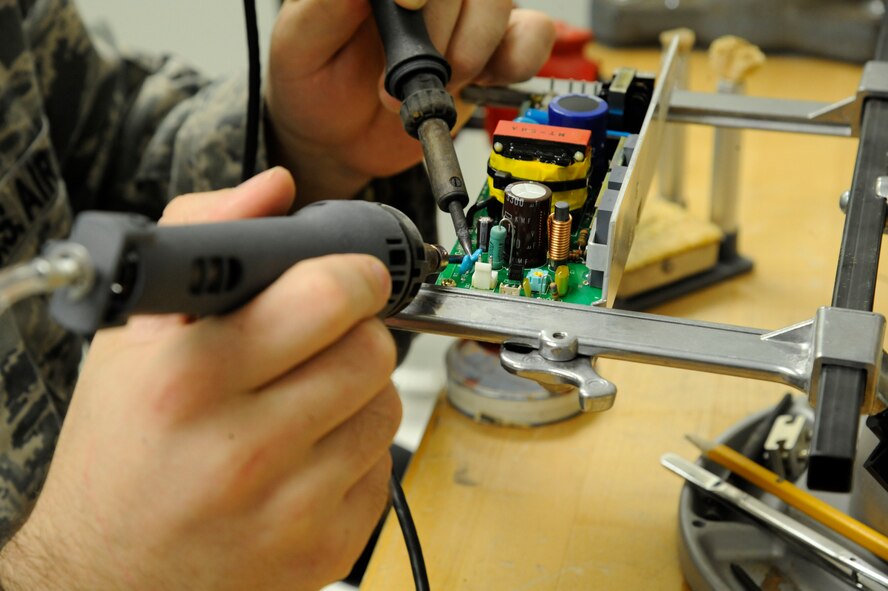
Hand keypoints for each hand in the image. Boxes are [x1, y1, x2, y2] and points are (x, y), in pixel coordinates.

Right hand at [0, 168, 401, 590]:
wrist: (109, 577)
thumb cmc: (120, 453)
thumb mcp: (133, 335)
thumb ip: (204, 239)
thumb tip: (273, 190)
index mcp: (192, 378)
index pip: (328, 294)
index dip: (351, 274)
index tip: (348, 276)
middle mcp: (246, 447)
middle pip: (372, 348)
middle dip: (354, 332)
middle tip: (319, 341)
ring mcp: (293, 506)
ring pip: (387, 405)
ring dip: (356, 392)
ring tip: (302, 403)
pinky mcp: (328, 546)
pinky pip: (383, 465)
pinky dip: (354, 450)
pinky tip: (305, 457)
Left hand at [266, 0, 555, 203]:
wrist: (338, 138)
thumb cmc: (315, 84)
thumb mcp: (302, 43)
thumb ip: (329, 5)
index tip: (408, 5)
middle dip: (436, 34)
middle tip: (394, 80)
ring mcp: (464, 14)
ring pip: (500, 5)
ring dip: (467, 54)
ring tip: (431, 88)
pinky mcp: (492, 48)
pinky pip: (533, 34)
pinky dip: (517, 59)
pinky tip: (480, 79)